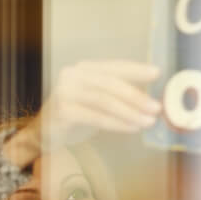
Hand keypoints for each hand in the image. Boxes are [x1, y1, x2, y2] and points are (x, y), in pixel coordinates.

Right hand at [3, 60, 161, 166]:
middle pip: (111, 84)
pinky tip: (131, 128)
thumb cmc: (74, 116)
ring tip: (148, 121)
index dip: (136, 69)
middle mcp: (73, 75)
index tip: (157, 73)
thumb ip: (115, 95)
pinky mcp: (63, 111)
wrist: (43, 133)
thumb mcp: (96, 101)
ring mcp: (66, 92)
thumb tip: (148, 99)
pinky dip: (116, 123)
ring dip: (130, 112)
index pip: (114, 66)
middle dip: (136, 96)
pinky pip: (96, 117)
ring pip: (104, 100)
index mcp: (84, 69)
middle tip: (156, 107)